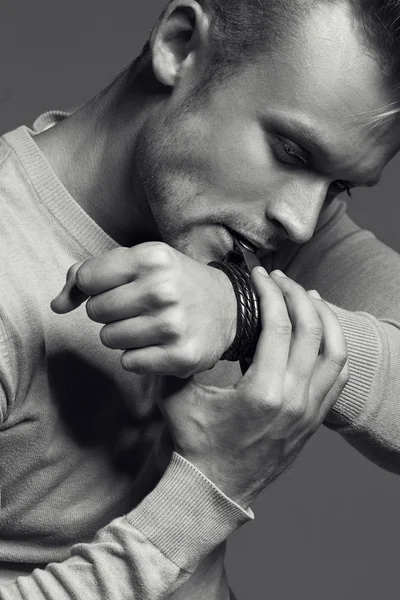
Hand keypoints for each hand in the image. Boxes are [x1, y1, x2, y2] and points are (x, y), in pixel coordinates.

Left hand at [50, 242, 235, 376]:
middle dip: (109, 311)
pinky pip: (128, 362)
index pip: (87, 278)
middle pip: (95, 311)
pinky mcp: (180, 356)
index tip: (114, 286)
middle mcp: (163, 289)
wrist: (228, 308)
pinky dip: (138, 355)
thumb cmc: (176, 282)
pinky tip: (158, 343)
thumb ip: (91, 275)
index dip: (95, 286)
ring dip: (122, 334)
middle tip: (137, 307)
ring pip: (108, 338)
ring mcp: (173, 326)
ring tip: (149, 324)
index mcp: (153, 257)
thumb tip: (56, 305)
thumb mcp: (141, 262)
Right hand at [155, 267, 348, 508]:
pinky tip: (320, 333)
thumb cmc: (195, 444)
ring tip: (308, 297)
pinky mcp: (315, 419)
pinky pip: (339, 376)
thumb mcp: (177, 399)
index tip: (259, 275)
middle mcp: (295, 399)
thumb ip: (176, 361)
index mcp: (263, 391)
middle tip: (281, 278)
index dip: (270, 292)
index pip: (279, 325)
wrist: (216, 490)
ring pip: (336, 352)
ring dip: (325, 318)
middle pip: (313, 330)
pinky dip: (334, 347)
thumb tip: (173, 327)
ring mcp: (310, 411)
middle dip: (298, 295)